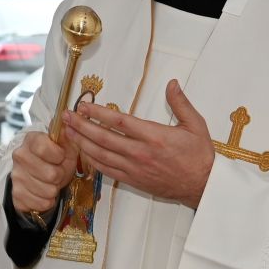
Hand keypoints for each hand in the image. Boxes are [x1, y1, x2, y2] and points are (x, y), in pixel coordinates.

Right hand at [9, 128, 80, 219]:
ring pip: (48, 191)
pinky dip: (47, 201)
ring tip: (51, 183)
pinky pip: (41, 203)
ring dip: (54, 189)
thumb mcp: (66, 146)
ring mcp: (16, 176)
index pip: (43, 147)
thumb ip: (66, 135)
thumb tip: (66, 119)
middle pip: (50, 174)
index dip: (58, 155)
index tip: (60, 156)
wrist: (42, 179)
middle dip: (60, 176)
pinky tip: (44, 193)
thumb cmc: (56, 161)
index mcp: (31, 140)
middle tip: (57, 173)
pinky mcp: (16, 194)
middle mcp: (19, 156)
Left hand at [62, 79, 215, 206]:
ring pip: (101, 155)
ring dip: (82, 142)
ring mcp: (135, 168)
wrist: (202, 186)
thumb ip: (181, 103)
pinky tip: (83, 152)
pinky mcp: (133, 180)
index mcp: (154, 136)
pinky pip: (107, 170)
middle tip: (66, 116)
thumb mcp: (196, 125)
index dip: (98, 113)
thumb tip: (172, 83)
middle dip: (82, 126)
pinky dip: (92, 161)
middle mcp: (140, 153)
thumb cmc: (199, 155)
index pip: (119, 122)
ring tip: (68, 132)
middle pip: (104, 138)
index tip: (84, 105)